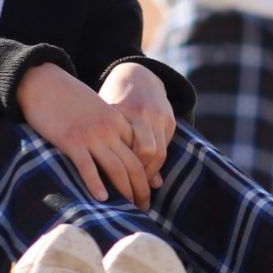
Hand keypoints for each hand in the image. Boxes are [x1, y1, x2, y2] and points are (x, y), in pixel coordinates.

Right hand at [16, 62, 154, 205]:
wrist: (44, 82)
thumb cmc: (68, 99)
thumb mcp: (96, 110)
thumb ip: (108, 128)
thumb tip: (115, 152)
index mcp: (118, 121)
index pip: (141, 152)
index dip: (146, 174)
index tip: (147, 190)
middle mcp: (109, 129)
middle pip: (133, 164)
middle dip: (141, 189)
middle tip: (144, 207)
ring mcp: (91, 136)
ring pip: (116, 168)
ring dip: (125, 192)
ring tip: (128, 209)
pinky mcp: (71, 141)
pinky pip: (88, 167)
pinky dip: (96, 184)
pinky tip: (102, 199)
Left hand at [99, 63, 172, 190]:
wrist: (135, 75)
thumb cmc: (109, 102)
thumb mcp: (102, 117)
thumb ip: (104, 143)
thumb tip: (107, 179)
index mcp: (120, 112)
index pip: (126, 149)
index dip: (123, 171)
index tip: (115, 191)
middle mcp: (141, 113)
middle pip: (147, 152)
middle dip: (141, 177)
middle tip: (133, 197)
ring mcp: (158, 115)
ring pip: (160, 152)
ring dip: (150, 173)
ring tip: (141, 192)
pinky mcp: (170, 118)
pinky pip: (165, 146)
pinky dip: (157, 162)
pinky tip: (149, 175)